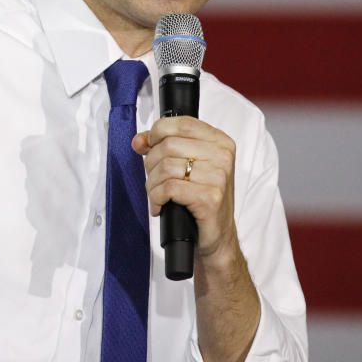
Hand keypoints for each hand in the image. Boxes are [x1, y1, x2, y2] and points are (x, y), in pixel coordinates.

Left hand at [132, 116, 237, 262]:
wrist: (217, 238)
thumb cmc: (200, 199)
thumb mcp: (185, 166)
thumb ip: (162, 147)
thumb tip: (139, 140)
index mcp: (220, 142)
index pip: (181, 123)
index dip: (157, 132)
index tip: (148, 145)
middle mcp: (222, 156)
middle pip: (169, 145)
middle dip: (151, 163)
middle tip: (154, 180)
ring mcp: (218, 177)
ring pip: (166, 167)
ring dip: (152, 184)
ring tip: (157, 195)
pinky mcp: (210, 198)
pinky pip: (169, 188)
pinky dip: (156, 198)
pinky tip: (160, 205)